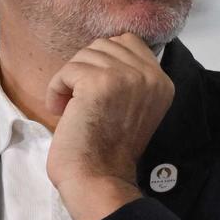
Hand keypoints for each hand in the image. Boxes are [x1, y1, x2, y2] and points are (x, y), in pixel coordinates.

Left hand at [45, 34, 174, 219]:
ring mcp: (126, 77)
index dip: (105, 61)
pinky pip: (67, 70)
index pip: (129, 41)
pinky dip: (56, 90)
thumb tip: (104, 51)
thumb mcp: (135, 106)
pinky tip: (62, 111)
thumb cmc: (109, 150)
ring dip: (70, 80)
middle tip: (82, 101)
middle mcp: (150, 76)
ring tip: (73, 108)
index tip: (96, 91)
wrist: (99, 178)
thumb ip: (131, 78)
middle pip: (104, 44)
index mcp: (162, 82)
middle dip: (86, 70)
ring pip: (84, 55)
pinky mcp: (99, 82)